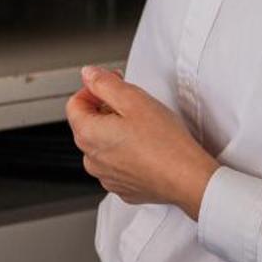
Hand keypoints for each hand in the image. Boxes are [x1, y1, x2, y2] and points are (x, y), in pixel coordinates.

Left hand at [66, 66, 219, 219]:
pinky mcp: (123, 187)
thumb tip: (88, 75)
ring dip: (116, 131)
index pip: (74, 103)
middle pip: (88, 124)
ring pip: (102, 145)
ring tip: (142, 126)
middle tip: (132, 103)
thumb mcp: (133, 99)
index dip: (94, 88)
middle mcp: (91, 159)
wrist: (187, 178)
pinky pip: (116, 164)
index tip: (113, 84)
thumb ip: (104, 83)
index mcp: (88, 135)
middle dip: (106, 109)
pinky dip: (126, 152)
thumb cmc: (164, 142)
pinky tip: (146, 146)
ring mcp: (106, 177)